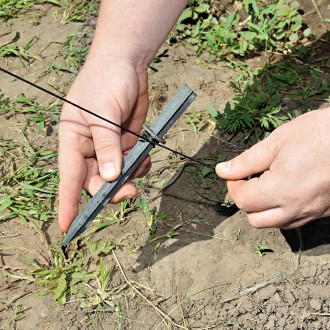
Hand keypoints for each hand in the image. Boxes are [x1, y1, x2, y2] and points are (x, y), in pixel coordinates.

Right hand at [58, 55, 150, 231]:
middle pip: (96, 181)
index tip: (68, 225)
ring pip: (116, 176)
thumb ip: (107, 145)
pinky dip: (139, 167)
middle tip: (129, 192)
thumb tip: (111, 176)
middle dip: (111, 190)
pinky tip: (145, 159)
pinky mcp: (126, 143)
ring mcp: (109, 146)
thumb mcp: (102, 112)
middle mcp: (89, 146)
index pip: (69, 177)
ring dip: (129, 178)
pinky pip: (131, 164)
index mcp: (73, 139)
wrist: (127, 63)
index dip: (67, 202)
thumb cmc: (106, 80)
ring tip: (141, 166)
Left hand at [216, 108, 329, 228]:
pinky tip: (288, 190)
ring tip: (268, 185)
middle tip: (249, 180)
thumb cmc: (319, 133)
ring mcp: (313, 213)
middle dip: (246, 201)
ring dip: (264, 209)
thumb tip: (222, 171)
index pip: (243, 201)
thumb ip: (246, 161)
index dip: (233, 186)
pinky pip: (297, 220)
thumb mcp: (277, 141)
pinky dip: (284, 211)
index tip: (235, 173)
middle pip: (256, 220)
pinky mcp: (325, 212)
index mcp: (281, 190)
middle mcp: (296, 208)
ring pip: (276, 224)